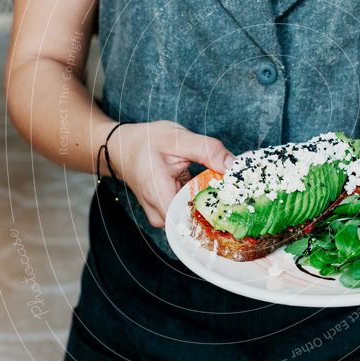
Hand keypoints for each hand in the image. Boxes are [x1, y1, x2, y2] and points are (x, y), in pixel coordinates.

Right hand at [106, 120, 234, 227]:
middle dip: (218, 208)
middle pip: (194, 222)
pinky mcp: (167, 214)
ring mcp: (162, 216)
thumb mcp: (178, 137)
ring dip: (210, 206)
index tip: (233, 202)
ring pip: (193, 220)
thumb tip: (233, 165)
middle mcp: (158, 212)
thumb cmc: (146, 141)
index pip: (189, 221)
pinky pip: (189, 215)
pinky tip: (212, 191)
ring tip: (225, 191)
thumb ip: (206, 150)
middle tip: (236, 194)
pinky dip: (202, 203)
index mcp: (158, 193)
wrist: (123, 148)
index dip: (215, 213)